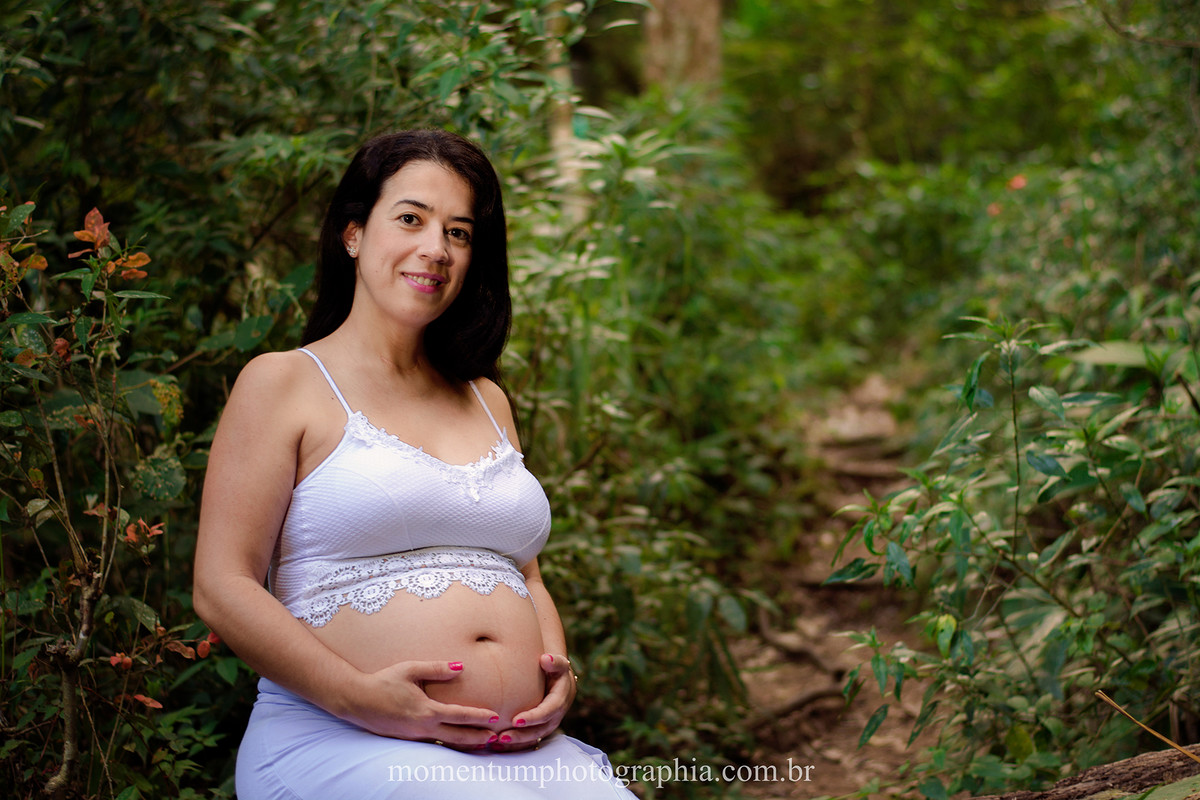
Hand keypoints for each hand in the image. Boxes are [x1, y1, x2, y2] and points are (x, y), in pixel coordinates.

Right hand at [337, 660, 499, 749]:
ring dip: (465, 743)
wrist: (356, 701)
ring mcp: (415, 736)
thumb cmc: (383, 682)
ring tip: (482, 743)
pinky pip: (434, 743)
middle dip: (478, 737)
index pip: (459, 716)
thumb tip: (460, 667)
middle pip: (457, 736)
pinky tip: (456, 741)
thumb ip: (436, 668)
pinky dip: (449, 743)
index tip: (494, 717)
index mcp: (426, 711)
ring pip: (446, 743)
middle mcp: (422, 727)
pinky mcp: (408, 739)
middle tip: (496, 738)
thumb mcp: (410, 669)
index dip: (478, 717)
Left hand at [488, 653, 575, 751]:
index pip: (546, 712)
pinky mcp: (539, 730)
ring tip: (496, 744)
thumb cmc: (555, 670)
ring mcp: (547, 726)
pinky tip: (497, 747)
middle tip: (502, 737)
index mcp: (559, 701)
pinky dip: (514, 746)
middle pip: (538, 730)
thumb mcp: (558, 665)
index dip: (532, 718)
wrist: (561, 683)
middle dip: (521, 735)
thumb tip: (545, 659)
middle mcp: (554, 717)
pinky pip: (527, 741)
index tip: (516, 720)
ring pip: (532, 739)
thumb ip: (554, 662)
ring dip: (515, 743)